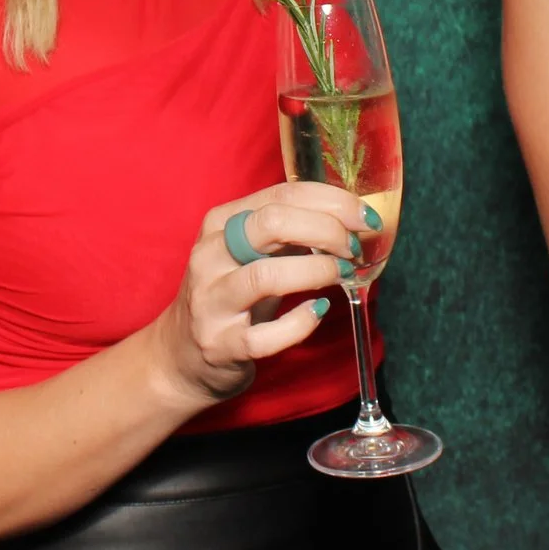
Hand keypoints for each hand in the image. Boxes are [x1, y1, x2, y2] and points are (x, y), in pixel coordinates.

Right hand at [148, 181, 367, 407]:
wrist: (182, 354)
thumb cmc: (229, 295)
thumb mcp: (250, 254)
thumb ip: (288, 234)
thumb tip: (348, 220)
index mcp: (221, 223)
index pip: (282, 195)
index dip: (332, 202)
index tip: (365, 217)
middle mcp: (210, 256)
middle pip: (272, 224)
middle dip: (325, 230)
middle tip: (354, 248)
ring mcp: (212, 301)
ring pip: (266, 276)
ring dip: (316, 271)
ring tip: (343, 274)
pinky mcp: (221, 344)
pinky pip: (265, 335)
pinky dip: (300, 323)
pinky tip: (318, 311)